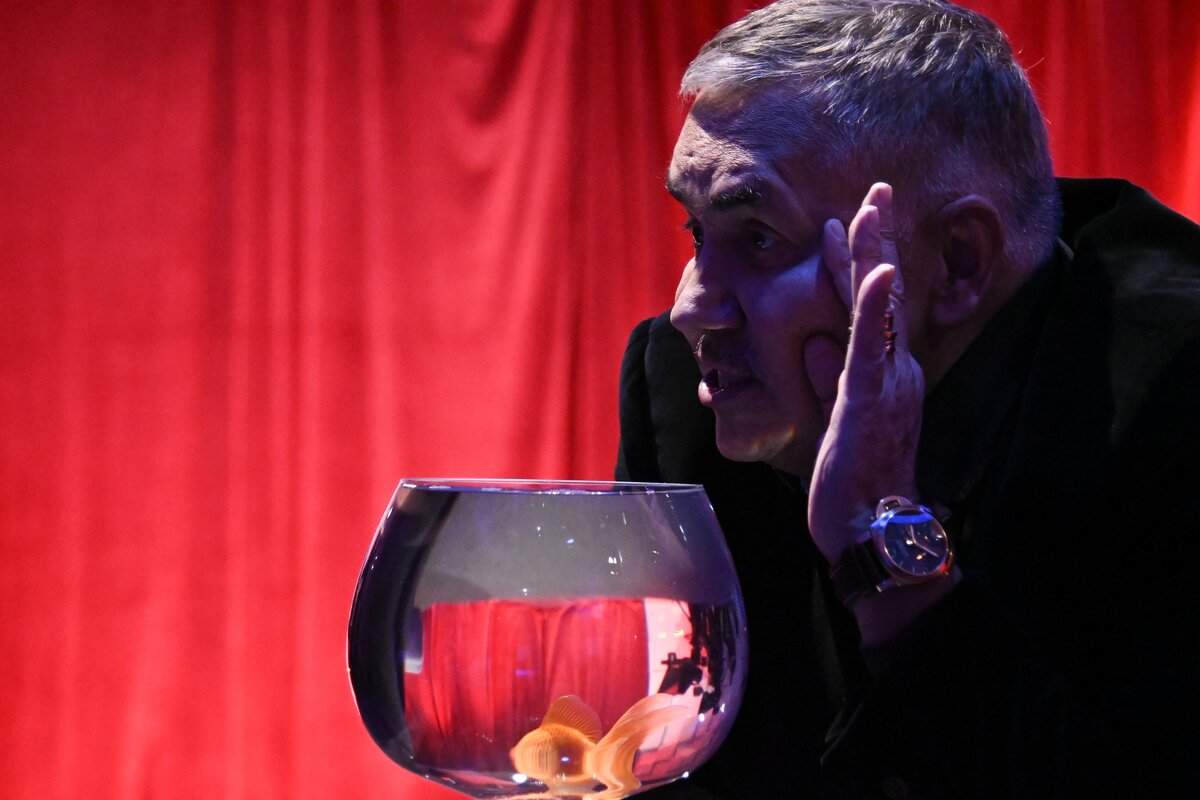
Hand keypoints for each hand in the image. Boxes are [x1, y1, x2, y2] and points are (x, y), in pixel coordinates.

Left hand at [805, 184, 949, 641]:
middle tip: (875, 189)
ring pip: (881, 306)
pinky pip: (875, 347)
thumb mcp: (836, 419)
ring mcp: (887, 380)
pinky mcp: (872, 399)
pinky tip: (878, 270)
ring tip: (873, 205)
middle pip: (882, 291)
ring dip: (876, 253)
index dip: (858, 261)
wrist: (872, 530)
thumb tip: (815, 343)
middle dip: (876, 237)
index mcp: (883, 372)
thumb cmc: (855, 481)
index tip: (845, 221)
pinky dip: (874, 307)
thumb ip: (830, 377)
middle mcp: (893, 368)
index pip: (869, 305)